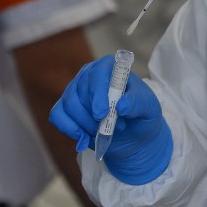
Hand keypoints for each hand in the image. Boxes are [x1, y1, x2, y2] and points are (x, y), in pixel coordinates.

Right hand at [48, 55, 172, 184]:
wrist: (134, 137)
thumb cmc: (142, 116)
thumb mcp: (149, 109)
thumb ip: (138, 103)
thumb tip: (121, 105)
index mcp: (109, 68)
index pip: (97, 74)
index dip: (97, 93)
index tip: (102, 114)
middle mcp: (89, 76)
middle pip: (80, 91)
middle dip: (94, 115)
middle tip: (114, 128)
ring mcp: (75, 91)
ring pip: (68, 105)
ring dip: (84, 124)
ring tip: (102, 133)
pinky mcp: (66, 109)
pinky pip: (57, 116)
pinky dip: (69, 129)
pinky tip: (83, 139)